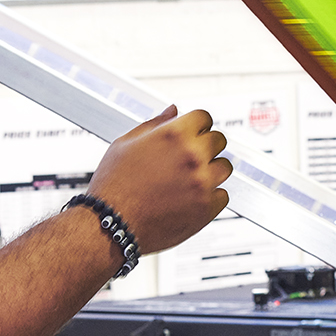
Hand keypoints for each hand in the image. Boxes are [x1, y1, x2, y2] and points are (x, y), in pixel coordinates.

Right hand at [87, 106, 231, 254]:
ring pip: (224, 167)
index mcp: (174, 134)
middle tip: (188, 159)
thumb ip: (155, 124)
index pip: (204, 118)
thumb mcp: (125, 144)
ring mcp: (202, 183)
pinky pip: (223, 196)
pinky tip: (192, 198)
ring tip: (189, 179)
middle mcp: (192, 156)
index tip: (192, 134)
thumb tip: (173, 111)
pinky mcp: (206, 209)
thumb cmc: (112, 185)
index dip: (196, 125)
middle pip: (219, 141)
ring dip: (212, 170)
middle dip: (205, 146)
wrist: (110, 224)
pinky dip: (212, 196)